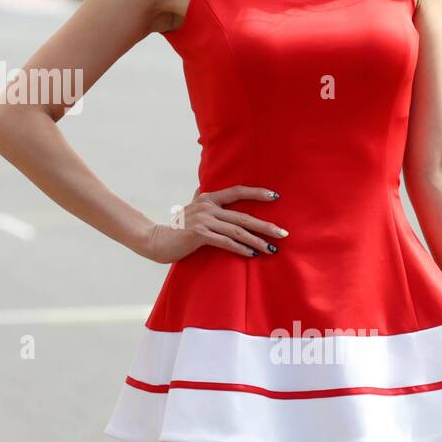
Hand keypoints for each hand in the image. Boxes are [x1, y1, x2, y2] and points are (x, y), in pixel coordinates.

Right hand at [139, 185, 287, 263]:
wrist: (157, 240)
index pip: (237, 191)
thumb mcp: (190, 208)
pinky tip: (252, 254)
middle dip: (266, 226)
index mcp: (208, 198)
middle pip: (243, 216)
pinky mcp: (200, 234)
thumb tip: (202, 187)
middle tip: (283, 234)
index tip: (276, 196)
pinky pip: (226, 242)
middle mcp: (207, 206)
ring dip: (257, 241)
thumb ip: (199, 198)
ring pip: (237, 230)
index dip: (257, 193)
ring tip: (272, 249)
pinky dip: (240, 248)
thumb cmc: (177, 228)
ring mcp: (203, 219)